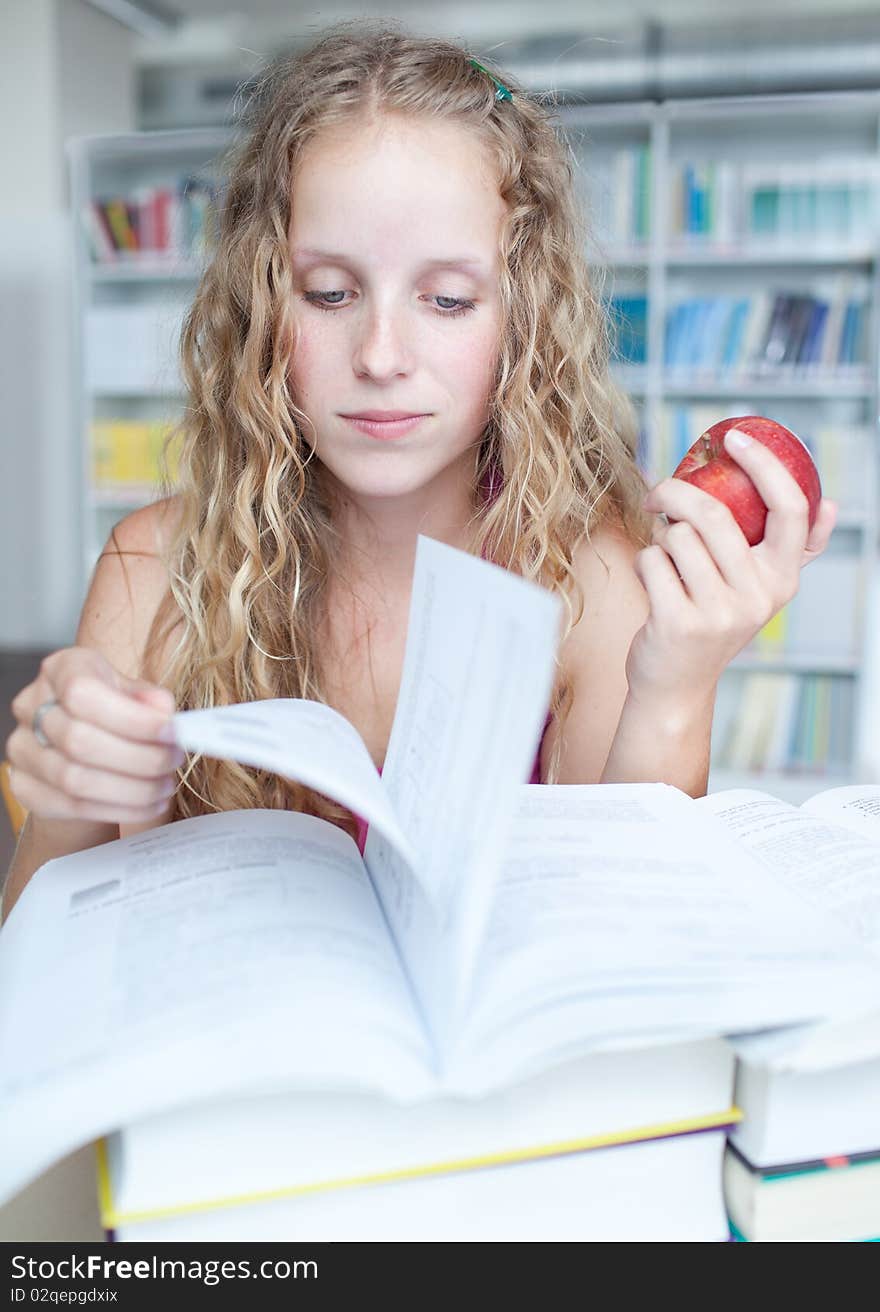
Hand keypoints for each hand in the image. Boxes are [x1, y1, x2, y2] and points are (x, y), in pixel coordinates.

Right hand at [6, 647, 183, 824]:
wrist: (84, 747)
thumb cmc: (114, 712)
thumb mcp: (135, 693)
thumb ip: (151, 700)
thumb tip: (164, 713)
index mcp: (62, 669)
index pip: (83, 692)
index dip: (132, 717)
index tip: (172, 733)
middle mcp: (32, 705)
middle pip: (79, 741)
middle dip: (139, 758)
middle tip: (173, 762)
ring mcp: (22, 748)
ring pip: (75, 780)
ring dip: (133, 789)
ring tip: (165, 786)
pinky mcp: (26, 787)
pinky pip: (74, 806)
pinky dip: (121, 809)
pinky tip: (150, 804)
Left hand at [626, 428, 837, 707]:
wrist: (677, 686)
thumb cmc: (713, 624)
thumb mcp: (759, 591)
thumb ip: (791, 551)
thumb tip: (832, 503)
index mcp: (782, 580)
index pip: (790, 510)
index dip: (765, 465)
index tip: (737, 436)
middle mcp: (759, 597)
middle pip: (715, 514)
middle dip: (675, 493)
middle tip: (657, 493)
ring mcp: (720, 613)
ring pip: (677, 536)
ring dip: (660, 539)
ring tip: (665, 562)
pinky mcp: (679, 623)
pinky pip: (652, 561)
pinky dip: (644, 563)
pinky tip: (652, 584)